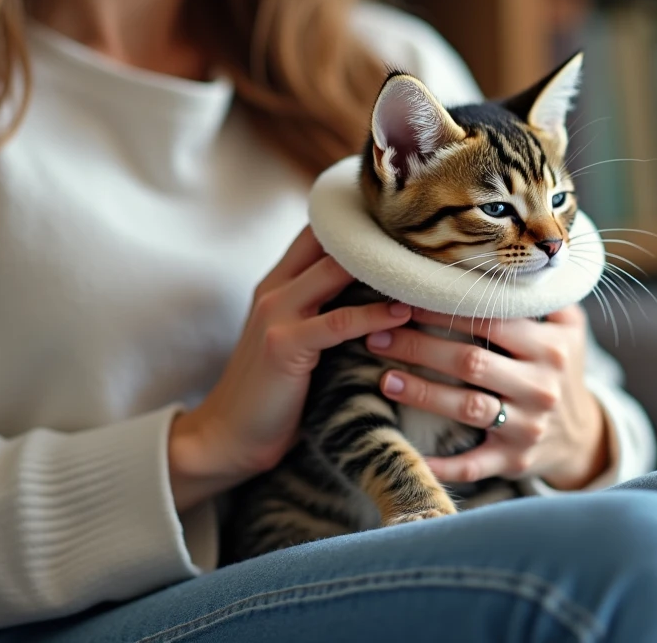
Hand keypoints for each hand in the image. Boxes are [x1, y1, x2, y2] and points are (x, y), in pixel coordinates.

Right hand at [168, 227, 412, 511]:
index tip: (406, 221)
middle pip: (331, 241)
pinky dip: (374, 315)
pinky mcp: (284, 345)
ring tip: (427, 267)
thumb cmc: (274, 393)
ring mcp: (276, 314)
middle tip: (427, 235)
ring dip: (385, 269)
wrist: (228, 436)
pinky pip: (338, 322)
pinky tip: (404, 313)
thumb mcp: (298, 339)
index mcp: (278, 282)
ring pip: (335, 271)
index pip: (320, 232)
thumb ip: (326, 311)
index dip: (360, 221)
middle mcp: (275, 289)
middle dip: (379, 236)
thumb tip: (384, 296)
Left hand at [366, 304, 609, 490]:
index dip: (443, 309)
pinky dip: (441, 465)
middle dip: (419, 346)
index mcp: (550, 348)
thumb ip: (545, 294)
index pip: (490, 320)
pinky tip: (407, 452)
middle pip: (470, 361)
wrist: (581, 436)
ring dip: (421, 392)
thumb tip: (518, 246)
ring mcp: (528, 427)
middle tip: (377, 335)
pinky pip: (472, 465)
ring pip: (466, 408)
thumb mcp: (569, 329)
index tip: (404, 299)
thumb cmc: (559, 369)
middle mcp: (541, 386)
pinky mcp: (514, 461)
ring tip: (384, 379)